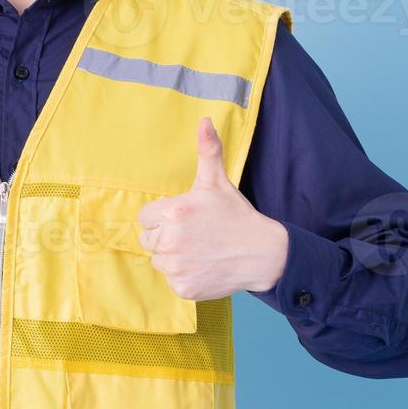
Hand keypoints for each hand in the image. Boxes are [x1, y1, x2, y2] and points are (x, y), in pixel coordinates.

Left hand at [137, 117, 288, 300]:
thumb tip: (204, 121)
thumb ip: (207, 151)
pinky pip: (171, 281)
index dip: (162, 217)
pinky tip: (203, 266)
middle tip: (193, 234)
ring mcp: (176, 267)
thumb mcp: (218, 182)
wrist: (262, 253)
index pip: (145, 217)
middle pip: (148, 240)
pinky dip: (184, 276)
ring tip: (199, 249)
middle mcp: (170, 240)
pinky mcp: (183, 288)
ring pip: (159, 261)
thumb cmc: (235, 215)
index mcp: (173, 212)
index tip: (183, 218)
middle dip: (166, 236)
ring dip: (173, 257)